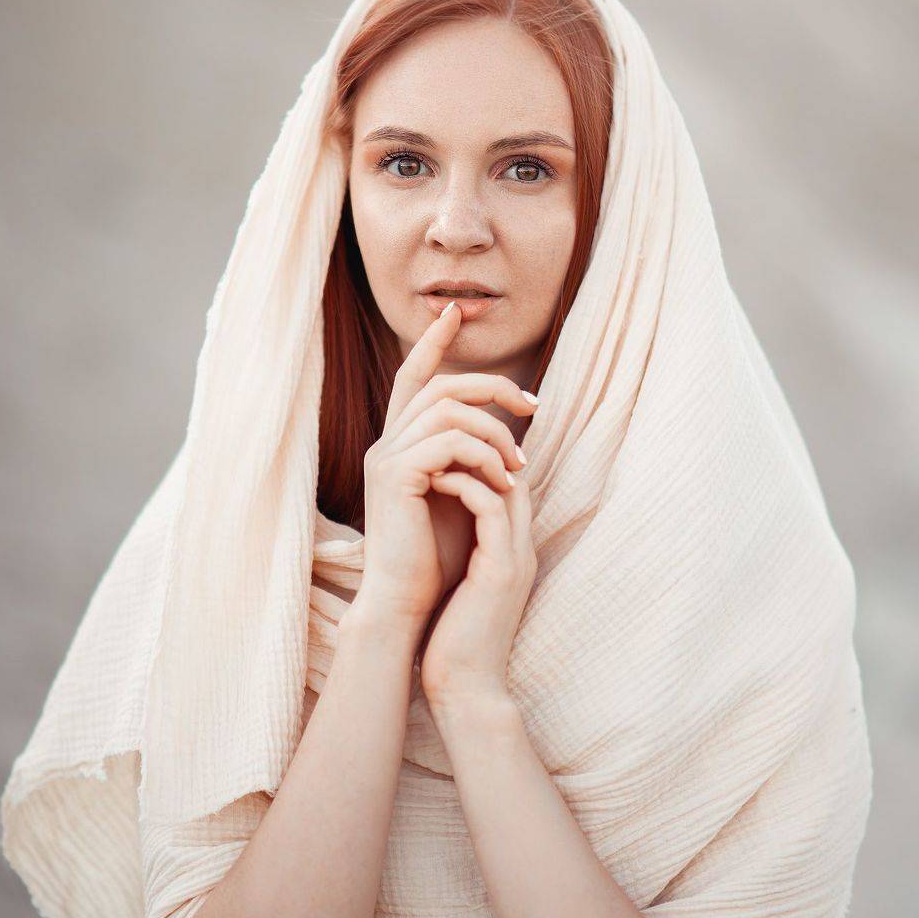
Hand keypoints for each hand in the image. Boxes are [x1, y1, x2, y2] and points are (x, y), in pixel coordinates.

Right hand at [360, 300, 535, 658]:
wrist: (409, 605)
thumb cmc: (439, 560)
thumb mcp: (462, 496)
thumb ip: (472, 459)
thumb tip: (508, 431)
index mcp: (400, 446)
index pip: (413, 379)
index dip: (434, 342)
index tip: (457, 311)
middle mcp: (386, 445)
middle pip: (440, 384)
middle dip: (491, 386)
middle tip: (532, 407)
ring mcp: (386, 459)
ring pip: (448, 410)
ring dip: (496, 431)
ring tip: (520, 466)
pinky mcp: (394, 478)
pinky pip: (448, 442)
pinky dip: (484, 456)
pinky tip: (502, 483)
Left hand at [416, 458, 537, 712]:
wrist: (465, 690)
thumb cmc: (453, 644)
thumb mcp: (458, 588)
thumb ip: (457, 556)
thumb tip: (431, 532)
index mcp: (511, 554)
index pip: (507, 488)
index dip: (480, 463)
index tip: (440, 453)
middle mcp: (521, 551)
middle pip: (514, 477)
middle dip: (481, 453)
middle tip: (439, 440)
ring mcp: (515, 559)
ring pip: (507, 485)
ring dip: (470, 462)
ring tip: (433, 454)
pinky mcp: (500, 570)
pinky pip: (488, 507)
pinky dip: (463, 486)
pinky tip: (433, 481)